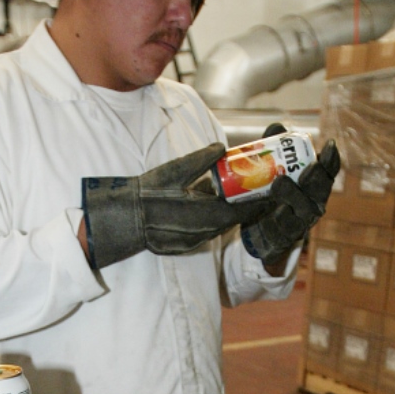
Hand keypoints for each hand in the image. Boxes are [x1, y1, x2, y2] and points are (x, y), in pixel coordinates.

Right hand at [82, 143, 270, 268]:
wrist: (123, 218)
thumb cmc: (147, 194)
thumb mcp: (175, 171)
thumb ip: (201, 160)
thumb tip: (222, 148)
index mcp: (205, 215)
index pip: (242, 212)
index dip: (258, 202)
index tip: (271, 191)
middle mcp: (203, 232)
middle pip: (234, 220)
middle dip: (247, 206)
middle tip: (258, 190)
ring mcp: (193, 241)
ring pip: (221, 227)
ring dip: (231, 213)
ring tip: (240, 196)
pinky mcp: (184, 245)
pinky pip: (207, 231)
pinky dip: (215, 220)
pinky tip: (214, 206)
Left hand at [241, 125, 340, 267]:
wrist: (255, 229)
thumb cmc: (267, 194)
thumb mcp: (267, 170)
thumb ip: (272, 149)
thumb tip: (278, 127)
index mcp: (313, 184)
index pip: (328, 170)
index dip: (332, 159)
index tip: (330, 145)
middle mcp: (314, 202)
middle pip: (320, 189)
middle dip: (316, 176)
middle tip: (311, 165)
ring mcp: (302, 221)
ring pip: (305, 209)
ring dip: (293, 195)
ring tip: (278, 183)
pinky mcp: (288, 237)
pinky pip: (287, 227)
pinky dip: (279, 217)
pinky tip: (274, 210)